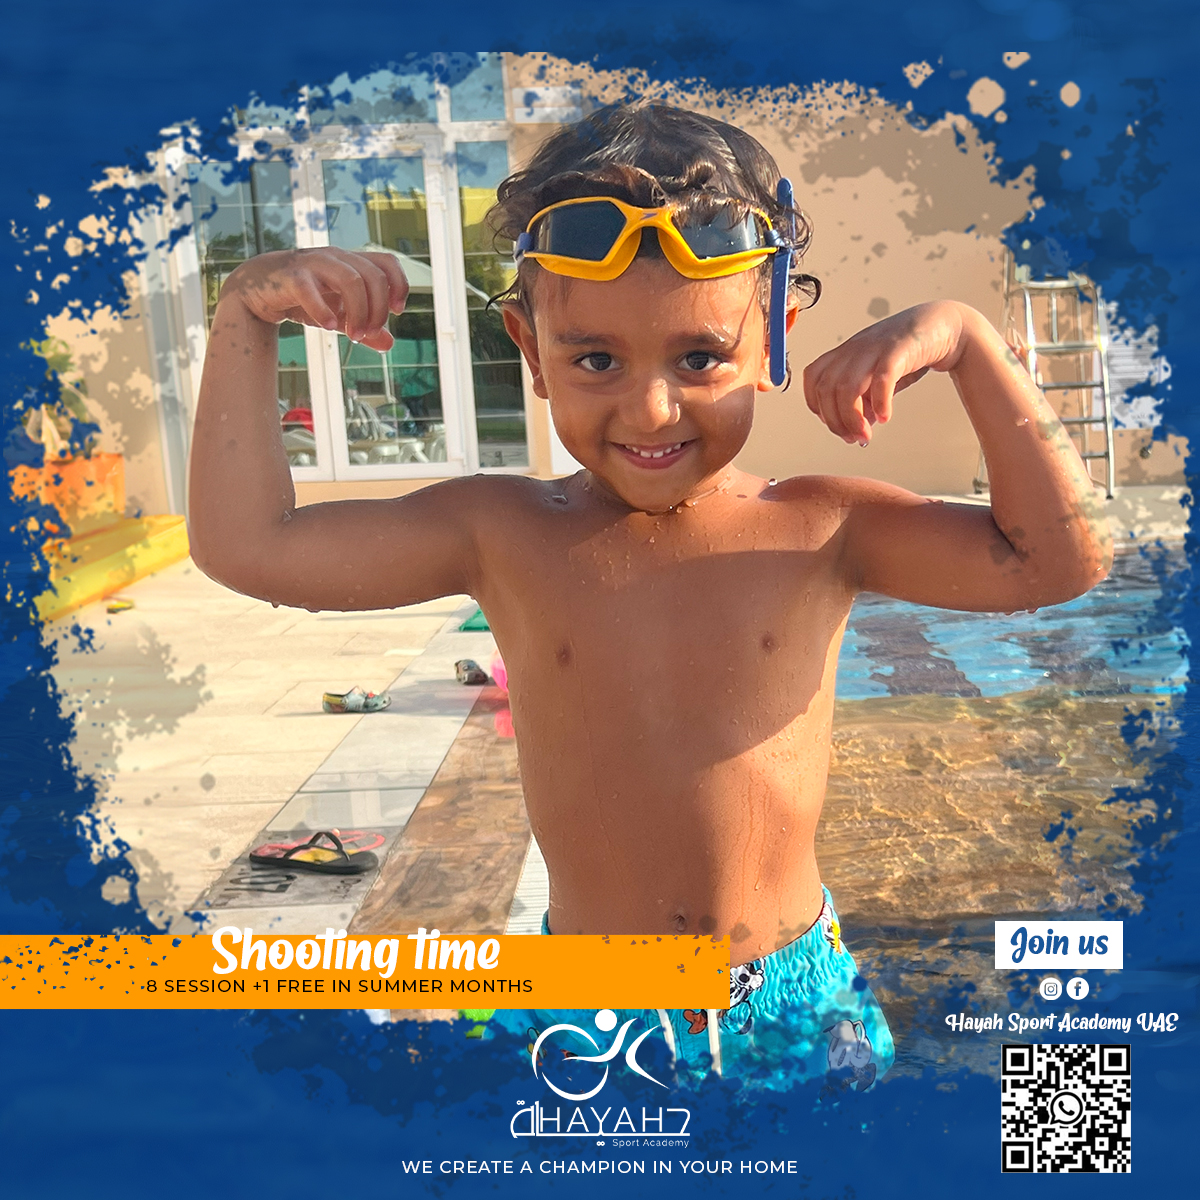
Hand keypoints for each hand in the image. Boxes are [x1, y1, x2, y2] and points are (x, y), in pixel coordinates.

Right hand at [221, 248, 408, 351]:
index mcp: (350, 263)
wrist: (257, 289)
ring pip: (350, 280)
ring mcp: (313, 264)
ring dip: (358, 312)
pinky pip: (311, 290)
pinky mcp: (291, 277)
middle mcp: (336, 258)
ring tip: (353, 336)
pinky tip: (329, 327)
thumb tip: (389, 344)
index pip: (386, 262)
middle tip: (367, 334)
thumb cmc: (303, 298)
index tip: (397, 312)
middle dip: (377, 310)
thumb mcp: (337, 313)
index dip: (399, 285)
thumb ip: (363, 326)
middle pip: (373, 276)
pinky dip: (324, 310)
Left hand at [802, 301, 966, 444]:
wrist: (943, 325)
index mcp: (845, 353)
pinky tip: (885, 416)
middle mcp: (855, 348)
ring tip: (866, 434)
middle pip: (826, 389)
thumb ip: (865, 400)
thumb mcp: (878, 377)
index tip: (837, 425)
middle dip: (835, 421)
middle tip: (853, 438)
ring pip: (846, 387)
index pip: (813, 380)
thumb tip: (859, 427)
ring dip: (852, 418)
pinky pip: (881, 378)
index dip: (819, 407)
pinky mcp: (898, 349)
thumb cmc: (909, 351)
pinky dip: (880, 402)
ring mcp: (875, 348)